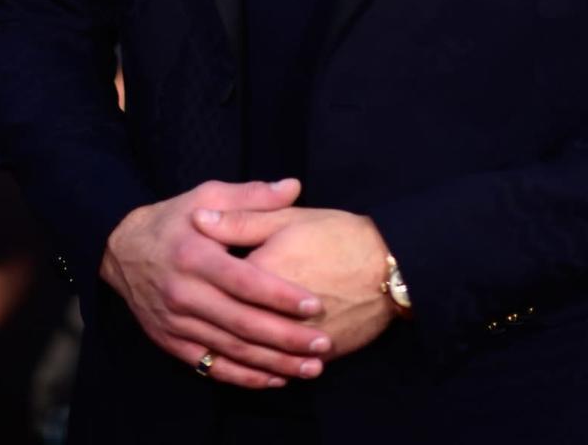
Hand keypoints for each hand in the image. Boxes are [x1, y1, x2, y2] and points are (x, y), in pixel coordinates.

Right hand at [99, 177, 332, 388]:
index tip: (315, 305)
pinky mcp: (171, 342)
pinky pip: (212, 366)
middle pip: (242, 323)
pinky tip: (275, 379)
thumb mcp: (207, 196)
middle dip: (286, 338)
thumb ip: (252, 196)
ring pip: (231, 350)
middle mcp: (184, 293)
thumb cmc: (173, 220)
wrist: (121, 251)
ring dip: (272, 363)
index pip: (244, 281)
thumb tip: (294, 186)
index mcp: (195, 255)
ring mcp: (176, 322)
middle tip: (323, 345)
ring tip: (310, 368)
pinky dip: (244, 377)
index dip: (280, 296)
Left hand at [191, 203, 398, 361]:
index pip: (219, 283)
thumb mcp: (287, 218)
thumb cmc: (338, 234)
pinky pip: (286, 368)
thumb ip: (241, 219)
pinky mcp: (320, 353)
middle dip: (218, 318)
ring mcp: (298, 338)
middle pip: (235, 324)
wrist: (390, 265)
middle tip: (205, 313)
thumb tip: (199, 218)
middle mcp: (275, 313)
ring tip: (231, 337)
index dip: (206, 278)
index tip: (197, 272)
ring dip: (239, 350)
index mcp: (261, 273)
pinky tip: (266, 365)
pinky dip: (271, 369)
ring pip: (259, 353)